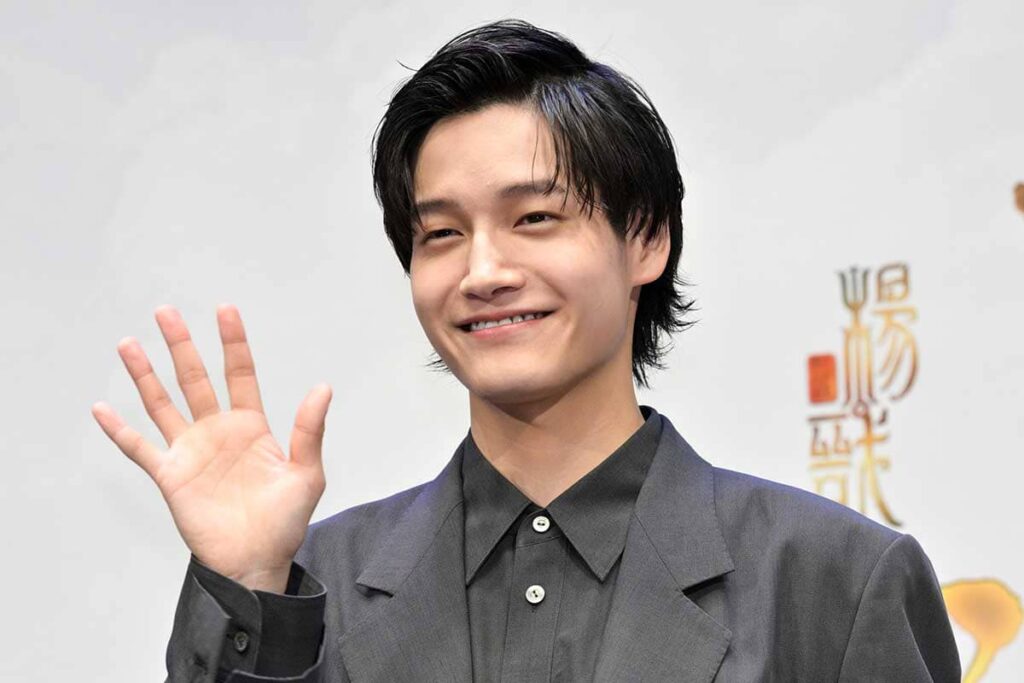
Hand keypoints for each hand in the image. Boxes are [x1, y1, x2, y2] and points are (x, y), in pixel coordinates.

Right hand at [92, 304, 331, 592]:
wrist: (255, 561)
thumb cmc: (285, 521)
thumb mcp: (307, 474)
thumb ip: (310, 431)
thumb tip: (323, 388)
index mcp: (251, 427)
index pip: (240, 374)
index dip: (233, 343)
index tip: (225, 310)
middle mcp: (217, 432)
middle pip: (195, 379)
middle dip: (181, 345)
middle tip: (165, 312)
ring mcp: (191, 452)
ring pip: (163, 404)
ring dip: (145, 375)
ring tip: (130, 344)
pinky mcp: (170, 476)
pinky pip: (140, 449)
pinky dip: (119, 430)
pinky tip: (102, 409)